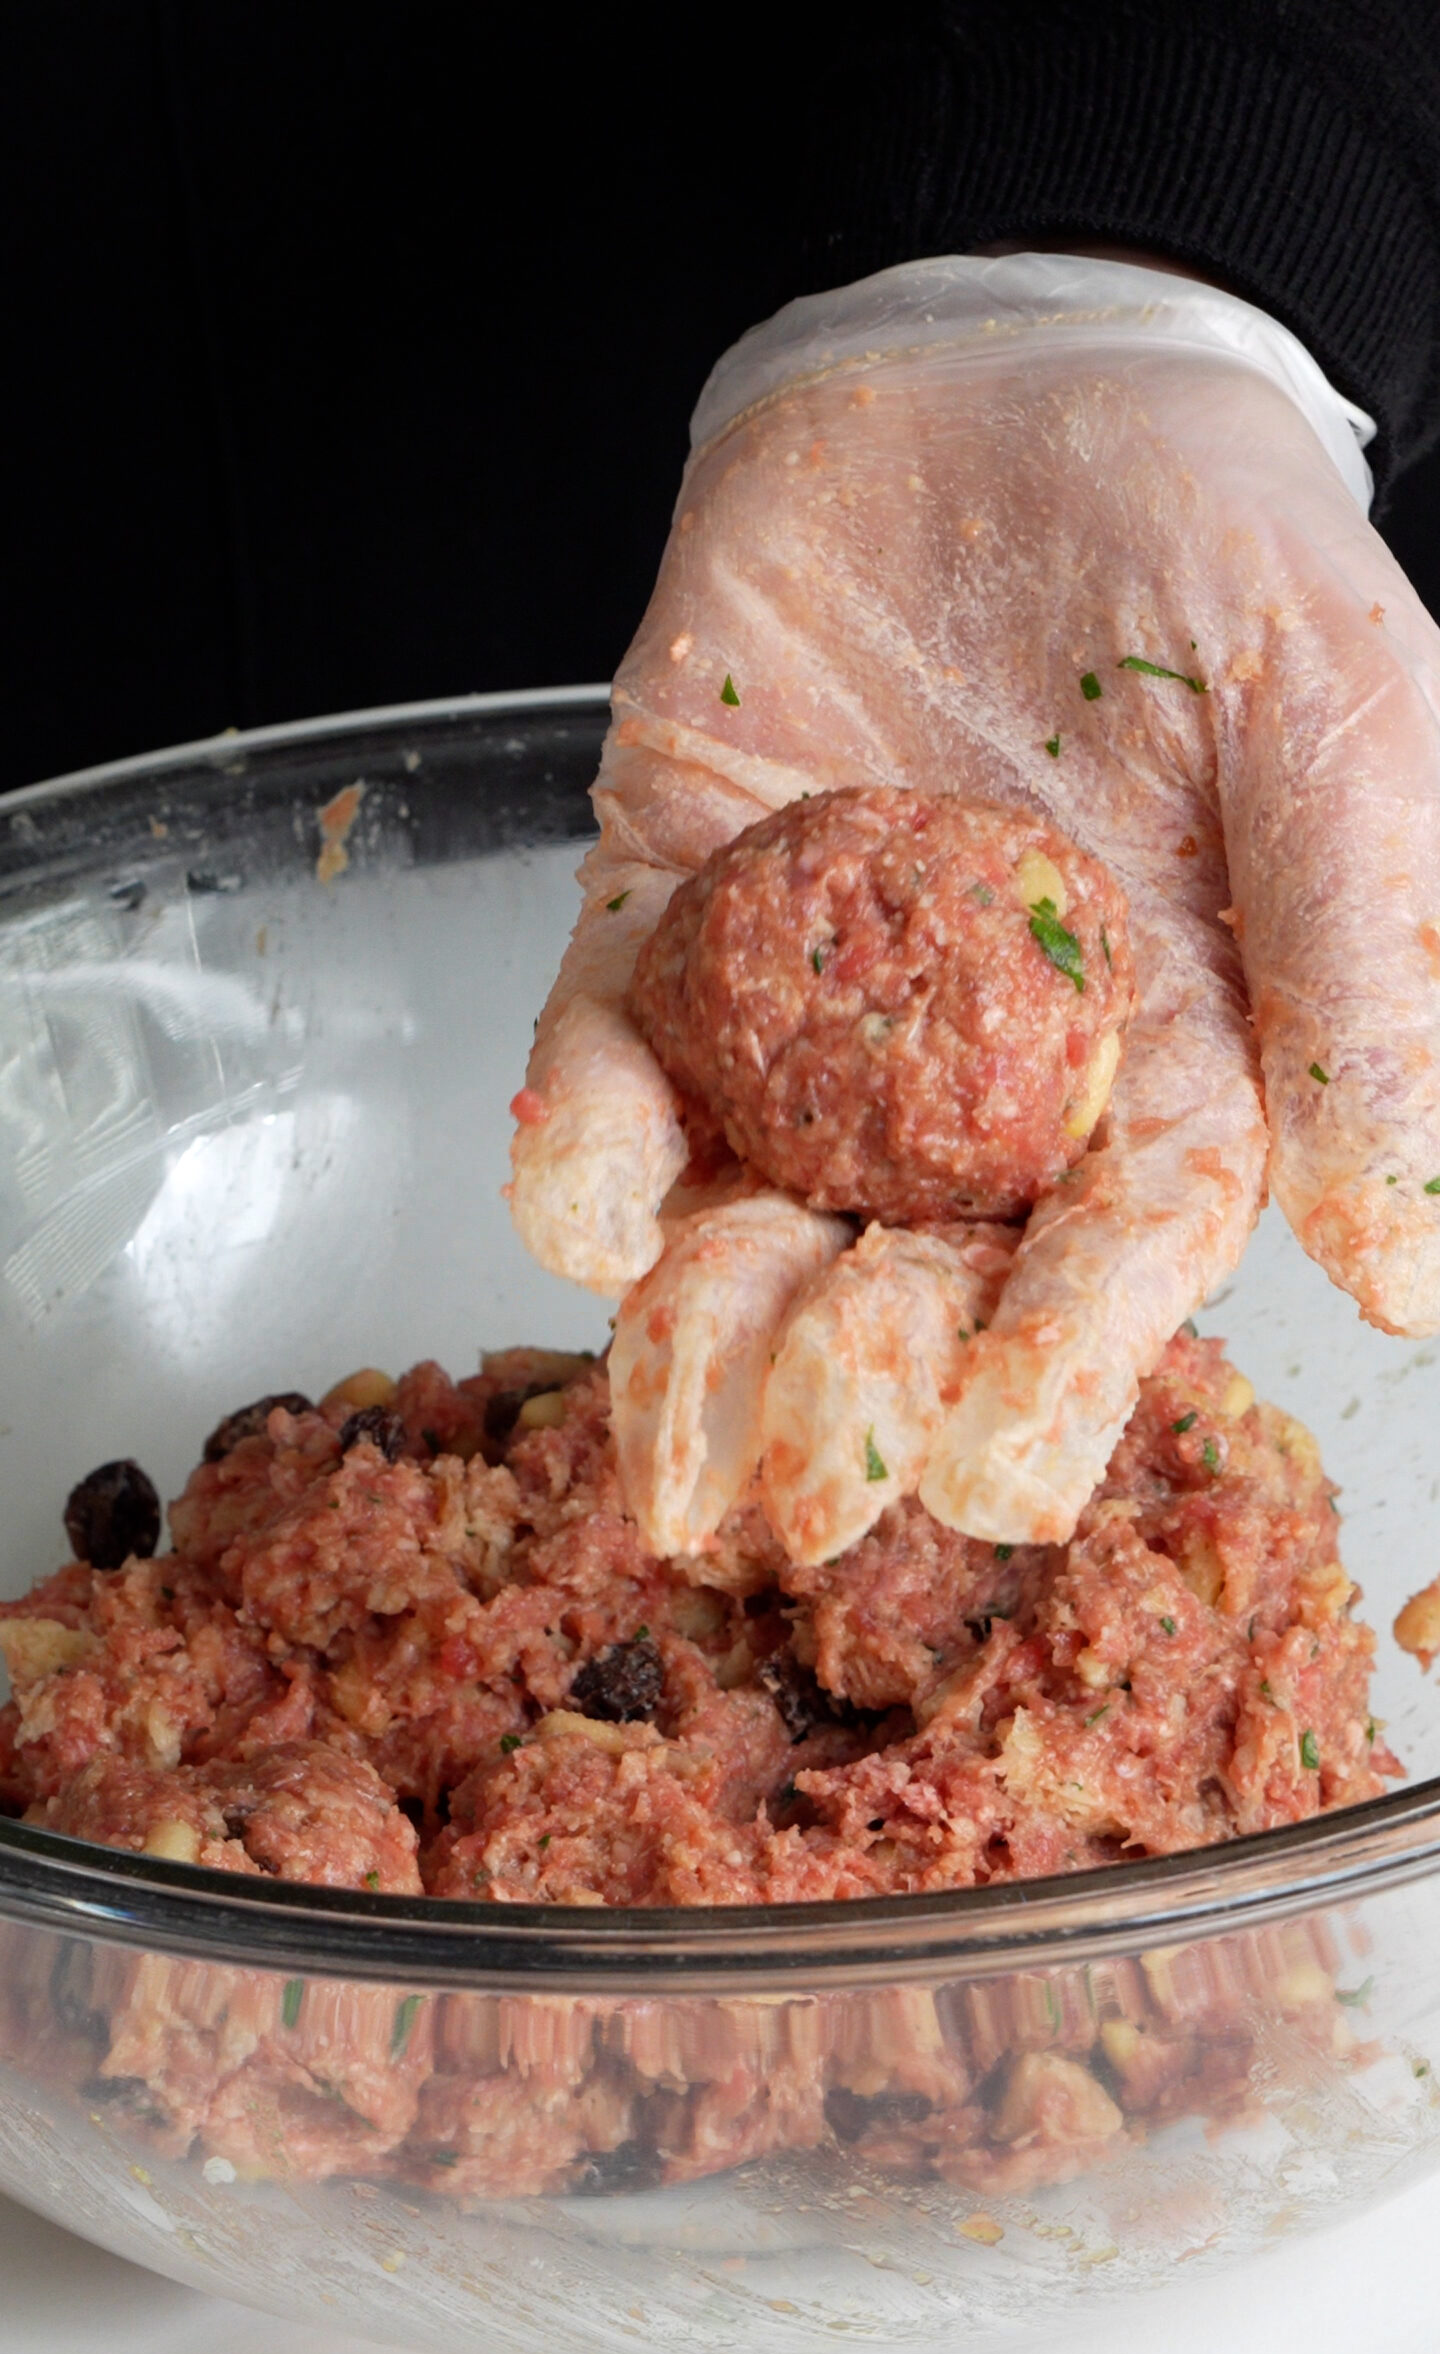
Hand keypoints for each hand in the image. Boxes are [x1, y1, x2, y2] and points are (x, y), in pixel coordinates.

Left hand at [509, 256, 1439, 1555]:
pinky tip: (590, 1210)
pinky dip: (587, 1136)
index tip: (996, 1472)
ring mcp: (808, 1009)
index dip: (1054, 1370)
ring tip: (670, 1443)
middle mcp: (970, 1081)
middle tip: (805, 1492)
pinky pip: (609, 1052)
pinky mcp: (666, 915)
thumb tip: (1406, 1282)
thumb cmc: (1222, 551)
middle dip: (855, 1393)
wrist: (1023, 370)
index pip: (1107, 1261)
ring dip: (702, 1334)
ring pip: (745, 1214)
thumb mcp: (1351, 736)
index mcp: (1156, 1072)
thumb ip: (1369, 992)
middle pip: (910, 1279)